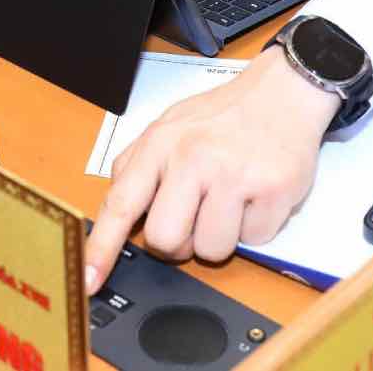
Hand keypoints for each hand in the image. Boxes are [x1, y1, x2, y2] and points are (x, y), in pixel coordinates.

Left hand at [83, 45, 340, 293]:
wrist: (283, 92)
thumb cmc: (223, 115)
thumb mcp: (169, 126)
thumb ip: (139, 165)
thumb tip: (117, 210)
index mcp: (159, 144)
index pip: (120, 204)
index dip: (102, 249)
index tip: (89, 281)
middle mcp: (192, 159)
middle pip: (165, 241)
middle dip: (179, 244)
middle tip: (194, 218)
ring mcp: (233, 175)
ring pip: (212, 250)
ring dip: (221, 236)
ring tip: (230, 199)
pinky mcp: (271, 190)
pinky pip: (254, 241)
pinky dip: (255, 227)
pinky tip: (256, 195)